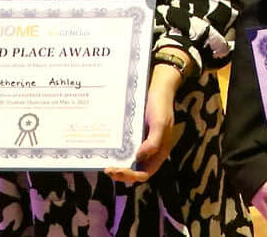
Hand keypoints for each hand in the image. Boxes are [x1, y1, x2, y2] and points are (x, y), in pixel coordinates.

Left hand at [105, 66, 182, 183]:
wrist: (157, 90)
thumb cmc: (160, 107)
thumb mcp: (160, 124)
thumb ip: (153, 142)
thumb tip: (138, 158)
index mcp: (159, 152)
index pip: (145, 173)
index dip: (131, 176)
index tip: (118, 171)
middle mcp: (150, 152)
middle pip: (135, 171)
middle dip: (121, 174)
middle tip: (108, 169)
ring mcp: (141, 144)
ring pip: (129, 163)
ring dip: (118, 166)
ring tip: (105, 163)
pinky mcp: (134, 137)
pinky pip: (125, 150)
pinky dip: (116, 154)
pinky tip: (107, 151)